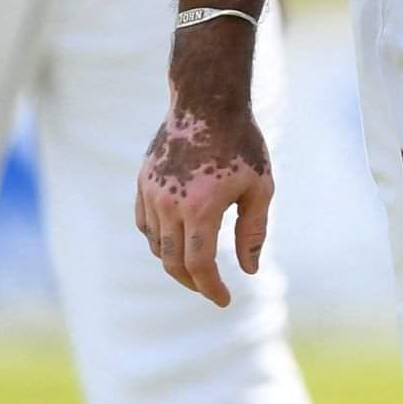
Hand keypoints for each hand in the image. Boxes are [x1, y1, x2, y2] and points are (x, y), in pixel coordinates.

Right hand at [135, 94, 272, 305]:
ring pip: (156, 245)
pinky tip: (178, 240)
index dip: (211, 288)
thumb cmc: (241, 143)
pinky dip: (160, 240)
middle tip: (211, 289)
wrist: (206, 103)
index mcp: (201, 208)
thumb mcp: (260, 187)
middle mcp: (169, 205)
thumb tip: (249, 270)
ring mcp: (150, 194)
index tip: (223, 300)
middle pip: (172, 262)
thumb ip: (253, 231)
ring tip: (198, 265)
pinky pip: (145, 225)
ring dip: (175, 261)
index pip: (199, 265)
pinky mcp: (142, 183)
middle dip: (192, 282)